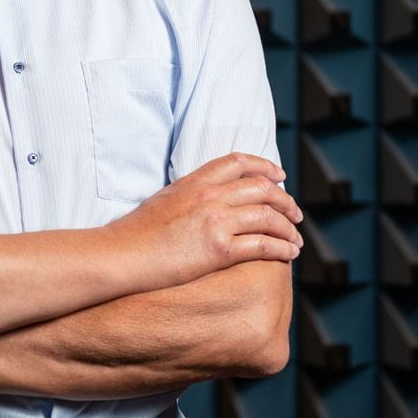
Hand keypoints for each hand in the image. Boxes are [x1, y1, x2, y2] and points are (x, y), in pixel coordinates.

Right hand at [104, 152, 303, 287]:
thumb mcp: (164, 199)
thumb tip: (207, 199)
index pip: (238, 162)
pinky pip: (263, 245)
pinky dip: (282, 249)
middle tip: (296, 214)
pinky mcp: (219, 250)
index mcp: (195, 181)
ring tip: (296, 239)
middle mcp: (210, 196)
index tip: (279, 176)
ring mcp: (216, 221)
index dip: (265, 166)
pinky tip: (289, 254)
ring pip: (269, 217)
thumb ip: (190, 194)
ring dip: (289, 228)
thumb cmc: (135, 233)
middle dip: (286, 201)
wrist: (121, 255)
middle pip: (262, 188)